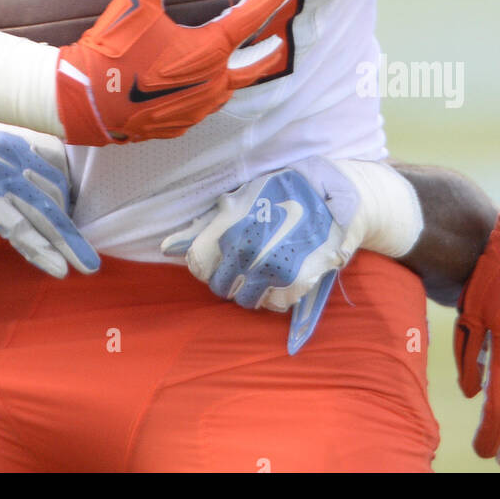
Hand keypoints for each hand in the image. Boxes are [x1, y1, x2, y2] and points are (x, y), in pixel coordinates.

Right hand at [0, 126, 97, 304]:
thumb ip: (8, 167)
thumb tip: (50, 189)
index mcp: (2, 136)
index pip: (52, 158)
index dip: (66, 189)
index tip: (74, 215)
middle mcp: (1, 149)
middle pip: (53, 188)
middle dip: (69, 223)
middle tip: (85, 249)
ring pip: (43, 212)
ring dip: (67, 243)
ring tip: (86, 264)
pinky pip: (22, 230)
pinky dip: (43, 251)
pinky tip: (59, 268)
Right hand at [55, 0, 300, 145]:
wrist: (84, 103)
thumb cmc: (113, 54)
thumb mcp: (132, 4)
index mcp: (209, 51)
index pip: (253, 16)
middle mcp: (210, 83)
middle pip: (253, 67)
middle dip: (269, 53)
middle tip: (279, 42)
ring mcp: (195, 109)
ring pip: (226, 89)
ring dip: (235, 74)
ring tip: (234, 64)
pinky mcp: (175, 125)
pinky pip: (199, 107)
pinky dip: (203, 92)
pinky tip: (191, 87)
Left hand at [161, 165, 359, 353]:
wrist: (332, 195)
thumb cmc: (281, 193)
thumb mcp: (240, 199)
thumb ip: (203, 225)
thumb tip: (166, 247)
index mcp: (228, 226)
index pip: (197, 263)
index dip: (206, 263)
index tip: (220, 257)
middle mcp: (247, 250)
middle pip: (219, 286)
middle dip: (229, 277)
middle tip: (246, 262)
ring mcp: (272, 268)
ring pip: (245, 301)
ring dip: (252, 289)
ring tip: (267, 266)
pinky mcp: (296, 283)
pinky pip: (273, 305)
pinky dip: (277, 295)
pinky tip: (285, 272)